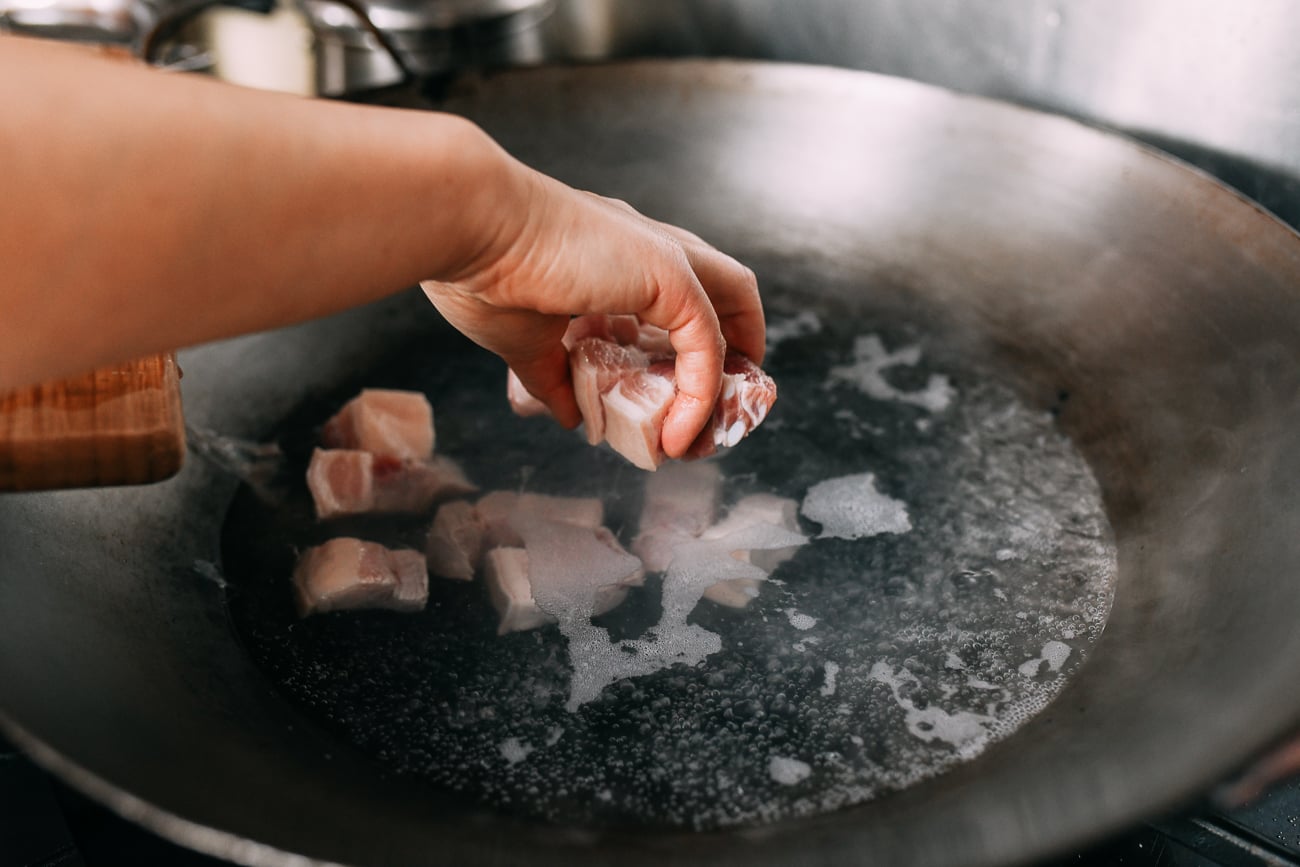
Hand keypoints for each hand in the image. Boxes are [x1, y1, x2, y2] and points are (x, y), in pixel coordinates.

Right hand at [421, 166, 764, 457]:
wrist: (466, 225)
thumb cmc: (478, 269)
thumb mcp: (521, 340)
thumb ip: (551, 376)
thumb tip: (567, 414)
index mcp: (614, 253)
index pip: (677, 290)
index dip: (689, 339)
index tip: (679, 391)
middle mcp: (648, 244)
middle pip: (725, 286)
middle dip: (736, 342)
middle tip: (719, 402)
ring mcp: (663, 254)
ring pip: (734, 302)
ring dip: (733, 365)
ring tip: (713, 423)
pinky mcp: (668, 275)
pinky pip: (707, 344)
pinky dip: (701, 392)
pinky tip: (679, 431)